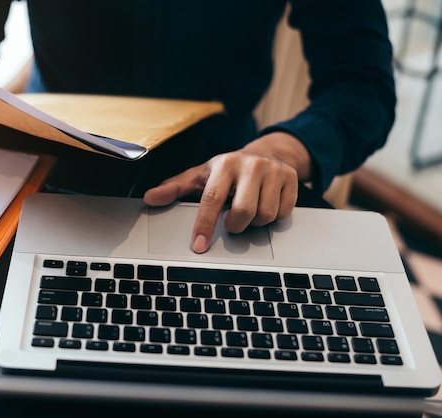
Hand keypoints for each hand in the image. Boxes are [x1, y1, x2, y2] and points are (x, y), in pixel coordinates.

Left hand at [143, 132, 310, 252]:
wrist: (268, 153)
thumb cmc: (228, 170)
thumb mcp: (200, 176)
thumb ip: (175, 188)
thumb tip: (150, 198)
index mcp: (224, 164)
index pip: (212, 200)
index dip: (204, 225)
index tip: (198, 246)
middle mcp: (250, 165)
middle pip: (243, 212)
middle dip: (234, 225)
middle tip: (231, 221)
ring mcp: (274, 171)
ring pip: (265, 216)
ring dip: (254, 222)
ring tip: (247, 210)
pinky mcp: (292, 179)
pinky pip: (282, 213)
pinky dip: (272, 217)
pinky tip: (265, 204)